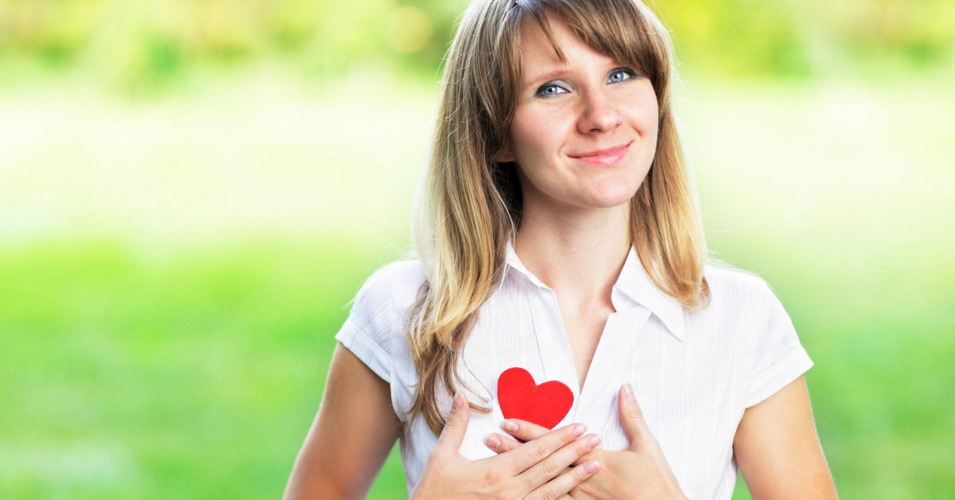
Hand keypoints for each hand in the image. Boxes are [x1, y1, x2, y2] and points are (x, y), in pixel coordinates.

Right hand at [410, 392, 602, 499]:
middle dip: (575, 452)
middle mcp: (508, 492)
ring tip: (594, 465)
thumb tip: (460, 395)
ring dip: (574, 477)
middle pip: (549, 468)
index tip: (579, 427)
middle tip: (595, 439)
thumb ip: (456, 425)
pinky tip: (573, 496)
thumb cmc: (433, 492)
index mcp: (494, 472)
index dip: (559, 438)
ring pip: (551, 492)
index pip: (535, 450)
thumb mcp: (442, 456)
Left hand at [484, 384, 688, 499]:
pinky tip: (519, 494)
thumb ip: (632, 415)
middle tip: (488, 440)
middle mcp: (582, 480)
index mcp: (595, 459)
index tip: (508, 421)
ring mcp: (582, 499)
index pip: (554, 442)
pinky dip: (536, 498)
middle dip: (513, 451)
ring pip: (541, 485)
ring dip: (518, 474)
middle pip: (540, 462)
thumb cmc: (657, 482)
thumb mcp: (647, 445)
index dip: (530, 431)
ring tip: (494, 465)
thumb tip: (624, 387)